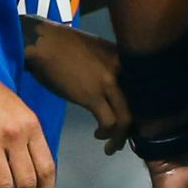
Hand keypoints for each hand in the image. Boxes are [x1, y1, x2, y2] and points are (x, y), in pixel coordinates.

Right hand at [21, 16, 133, 154]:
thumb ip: (111, 66)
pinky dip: (106, 134)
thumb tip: (115, 85)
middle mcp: (123, 69)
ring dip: (120, 137)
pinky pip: (109, 122)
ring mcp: (109, 83)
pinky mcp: (92, 95)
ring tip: (111, 146)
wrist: (43, 42)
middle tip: (124, 138)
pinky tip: (98, 135)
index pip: (144, 87)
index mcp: (125, 58)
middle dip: (134, 128)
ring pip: (126, 119)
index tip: (133, 120)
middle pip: (140, 106)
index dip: (141, 108)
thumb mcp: (98, 50)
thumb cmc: (65, 45)